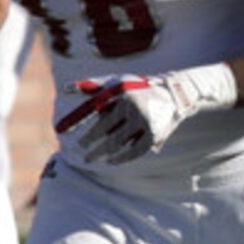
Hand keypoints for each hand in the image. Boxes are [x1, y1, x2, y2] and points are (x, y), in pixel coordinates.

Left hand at [54, 66, 237, 164]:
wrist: (175, 93)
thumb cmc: (140, 87)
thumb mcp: (118, 82)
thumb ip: (93, 86)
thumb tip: (68, 88)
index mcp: (121, 96)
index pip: (97, 115)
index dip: (85, 129)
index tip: (74, 140)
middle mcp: (131, 109)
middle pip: (107, 133)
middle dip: (93, 146)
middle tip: (84, 156)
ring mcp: (144, 122)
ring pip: (119, 143)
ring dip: (104, 153)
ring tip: (93, 159)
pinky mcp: (154, 133)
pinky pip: (136, 150)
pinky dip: (123, 157)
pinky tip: (113, 161)